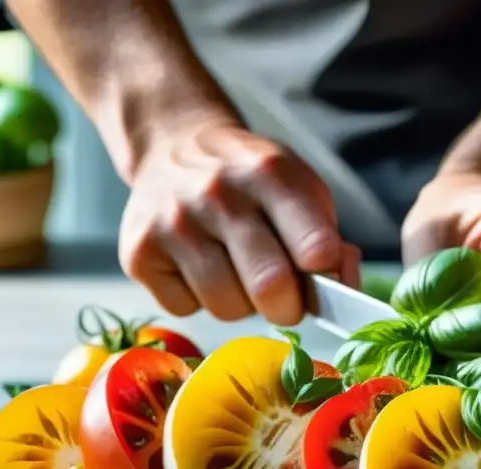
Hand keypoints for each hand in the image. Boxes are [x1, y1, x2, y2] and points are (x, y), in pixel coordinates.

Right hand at [119, 117, 360, 324]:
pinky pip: (185, 309)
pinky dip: (197, 300)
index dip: (326, 275)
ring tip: (234, 270)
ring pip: (227, 307)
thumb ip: (329, 241)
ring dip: (240, 304)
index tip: (319, 275)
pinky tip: (197, 266)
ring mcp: (173, 223)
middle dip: (287, 306)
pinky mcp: (138, 253)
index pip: (315, 245)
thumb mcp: (300, 190)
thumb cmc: (251, 183)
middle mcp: (217, 193)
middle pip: (269, 286)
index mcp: (270, 173)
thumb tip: (342, 290)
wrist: (172, 147)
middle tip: (284, 297)